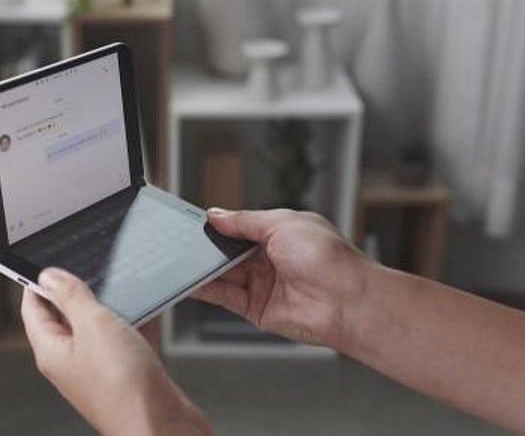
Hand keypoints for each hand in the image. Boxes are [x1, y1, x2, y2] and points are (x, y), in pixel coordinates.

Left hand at [21, 268, 209, 435]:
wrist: (162, 428)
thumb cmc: (125, 389)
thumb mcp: (94, 325)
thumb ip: (71, 297)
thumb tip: (49, 276)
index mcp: (52, 351)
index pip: (32, 308)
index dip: (37, 282)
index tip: (47, 262)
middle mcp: (72, 361)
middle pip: (66, 316)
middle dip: (79, 290)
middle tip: (90, 267)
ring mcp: (100, 369)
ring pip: (100, 327)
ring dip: (111, 307)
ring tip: (123, 287)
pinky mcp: (127, 373)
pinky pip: (126, 340)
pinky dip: (136, 324)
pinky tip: (149, 312)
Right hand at [194, 208, 371, 347]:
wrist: (346, 301)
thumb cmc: (327, 258)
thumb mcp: (281, 223)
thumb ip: (243, 221)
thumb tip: (216, 215)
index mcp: (281, 234)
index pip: (241, 227)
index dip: (220, 226)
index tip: (196, 223)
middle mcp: (271, 259)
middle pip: (229, 252)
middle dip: (208, 247)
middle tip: (182, 241)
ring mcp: (263, 285)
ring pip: (224, 274)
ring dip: (203, 268)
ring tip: (179, 260)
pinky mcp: (257, 309)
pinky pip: (225, 296)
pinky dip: (206, 289)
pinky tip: (190, 280)